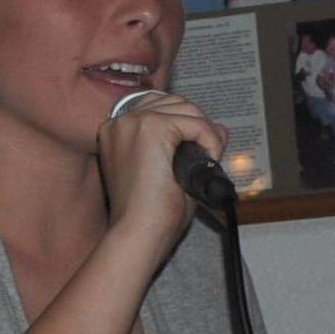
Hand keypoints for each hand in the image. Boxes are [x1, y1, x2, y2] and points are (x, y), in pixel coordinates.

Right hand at [99, 90, 224, 255]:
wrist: (138, 231)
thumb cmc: (148, 213)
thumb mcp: (171, 172)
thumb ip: (191, 146)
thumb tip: (218, 128)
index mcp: (116, 132)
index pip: (158, 107)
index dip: (183, 123)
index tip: (194, 147)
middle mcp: (119, 123)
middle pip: (173, 102)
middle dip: (196, 123)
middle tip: (205, 154)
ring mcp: (134, 123)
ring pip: (186, 109)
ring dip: (205, 132)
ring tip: (205, 160)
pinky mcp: (152, 128)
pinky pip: (196, 122)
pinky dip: (209, 140)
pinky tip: (207, 160)